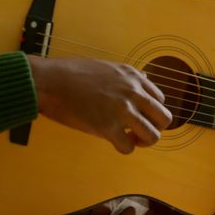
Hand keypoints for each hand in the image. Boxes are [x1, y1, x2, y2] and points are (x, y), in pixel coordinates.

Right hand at [28, 56, 171, 153]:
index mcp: (133, 77)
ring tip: (129, 139)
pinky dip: (123, 148)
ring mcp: (122, 110)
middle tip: (138, 132)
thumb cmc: (72, 73)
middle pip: (164, 119)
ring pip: (152, 136)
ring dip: (142, 142)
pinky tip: (113, 142)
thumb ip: (128, 74)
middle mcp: (133, 92)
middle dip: (154, 128)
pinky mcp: (107, 127)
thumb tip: (144, 76)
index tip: (138, 116)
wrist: (50, 80)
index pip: (160, 99)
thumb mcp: (108, 66)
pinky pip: (128, 147)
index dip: (150, 112)